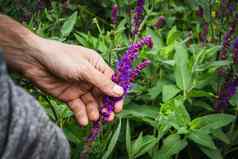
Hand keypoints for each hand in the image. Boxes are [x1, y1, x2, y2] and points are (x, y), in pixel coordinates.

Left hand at [5, 36, 123, 125]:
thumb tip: (120, 92)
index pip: (111, 82)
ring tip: (94, 118)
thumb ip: (102, 82)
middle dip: (106, 106)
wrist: (34, 61)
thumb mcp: (84, 69)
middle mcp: (90, 78)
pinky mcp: (69, 96)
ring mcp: (80, 88)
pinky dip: (81, 114)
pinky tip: (83, 121)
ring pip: (91, 103)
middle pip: (102, 95)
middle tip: (109, 117)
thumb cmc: (61, 58)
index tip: (118, 106)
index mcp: (96, 66)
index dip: (116, 94)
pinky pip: (78, 107)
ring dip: (94, 111)